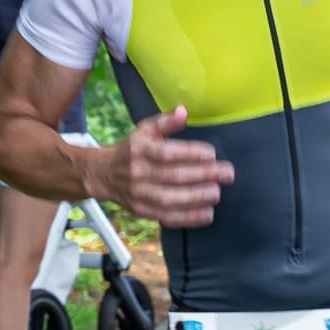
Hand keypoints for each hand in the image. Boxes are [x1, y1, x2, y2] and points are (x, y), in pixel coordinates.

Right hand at [99, 107, 233, 228]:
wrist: (102, 174)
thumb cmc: (131, 150)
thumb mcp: (144, 130)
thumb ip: (165, 122)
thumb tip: (184, 111)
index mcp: (139, 149)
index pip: (167, 152)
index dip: (191, 153)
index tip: (212, 154)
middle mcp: (138, 172)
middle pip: (174, 176)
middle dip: (204, 175)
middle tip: (227, 173)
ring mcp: (139, 194)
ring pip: (171, 198)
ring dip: (198, 197)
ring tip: (218, 193)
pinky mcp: (141, 211)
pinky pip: (167, 217)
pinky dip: (189, 217)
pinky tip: (207, 213)